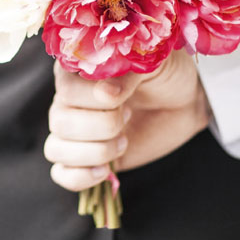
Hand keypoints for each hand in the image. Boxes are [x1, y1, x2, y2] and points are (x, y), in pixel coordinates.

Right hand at [44, 50, 209, 191]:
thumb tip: (106, 92)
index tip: (121, 97)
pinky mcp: (86, 158)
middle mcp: (67, 101)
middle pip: (60, 122)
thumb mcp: (149, 62)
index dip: (93, 99)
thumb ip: (124, 72)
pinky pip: (61, 174)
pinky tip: (105, 170)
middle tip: (129, 115)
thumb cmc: (164, 74)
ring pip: (56, 150)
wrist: (183, 100)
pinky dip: (80, 177)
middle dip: (102, 126)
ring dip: (95, 151)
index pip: (65, 90)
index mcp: (76, 72)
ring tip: (123, 141)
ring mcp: (75, 132)